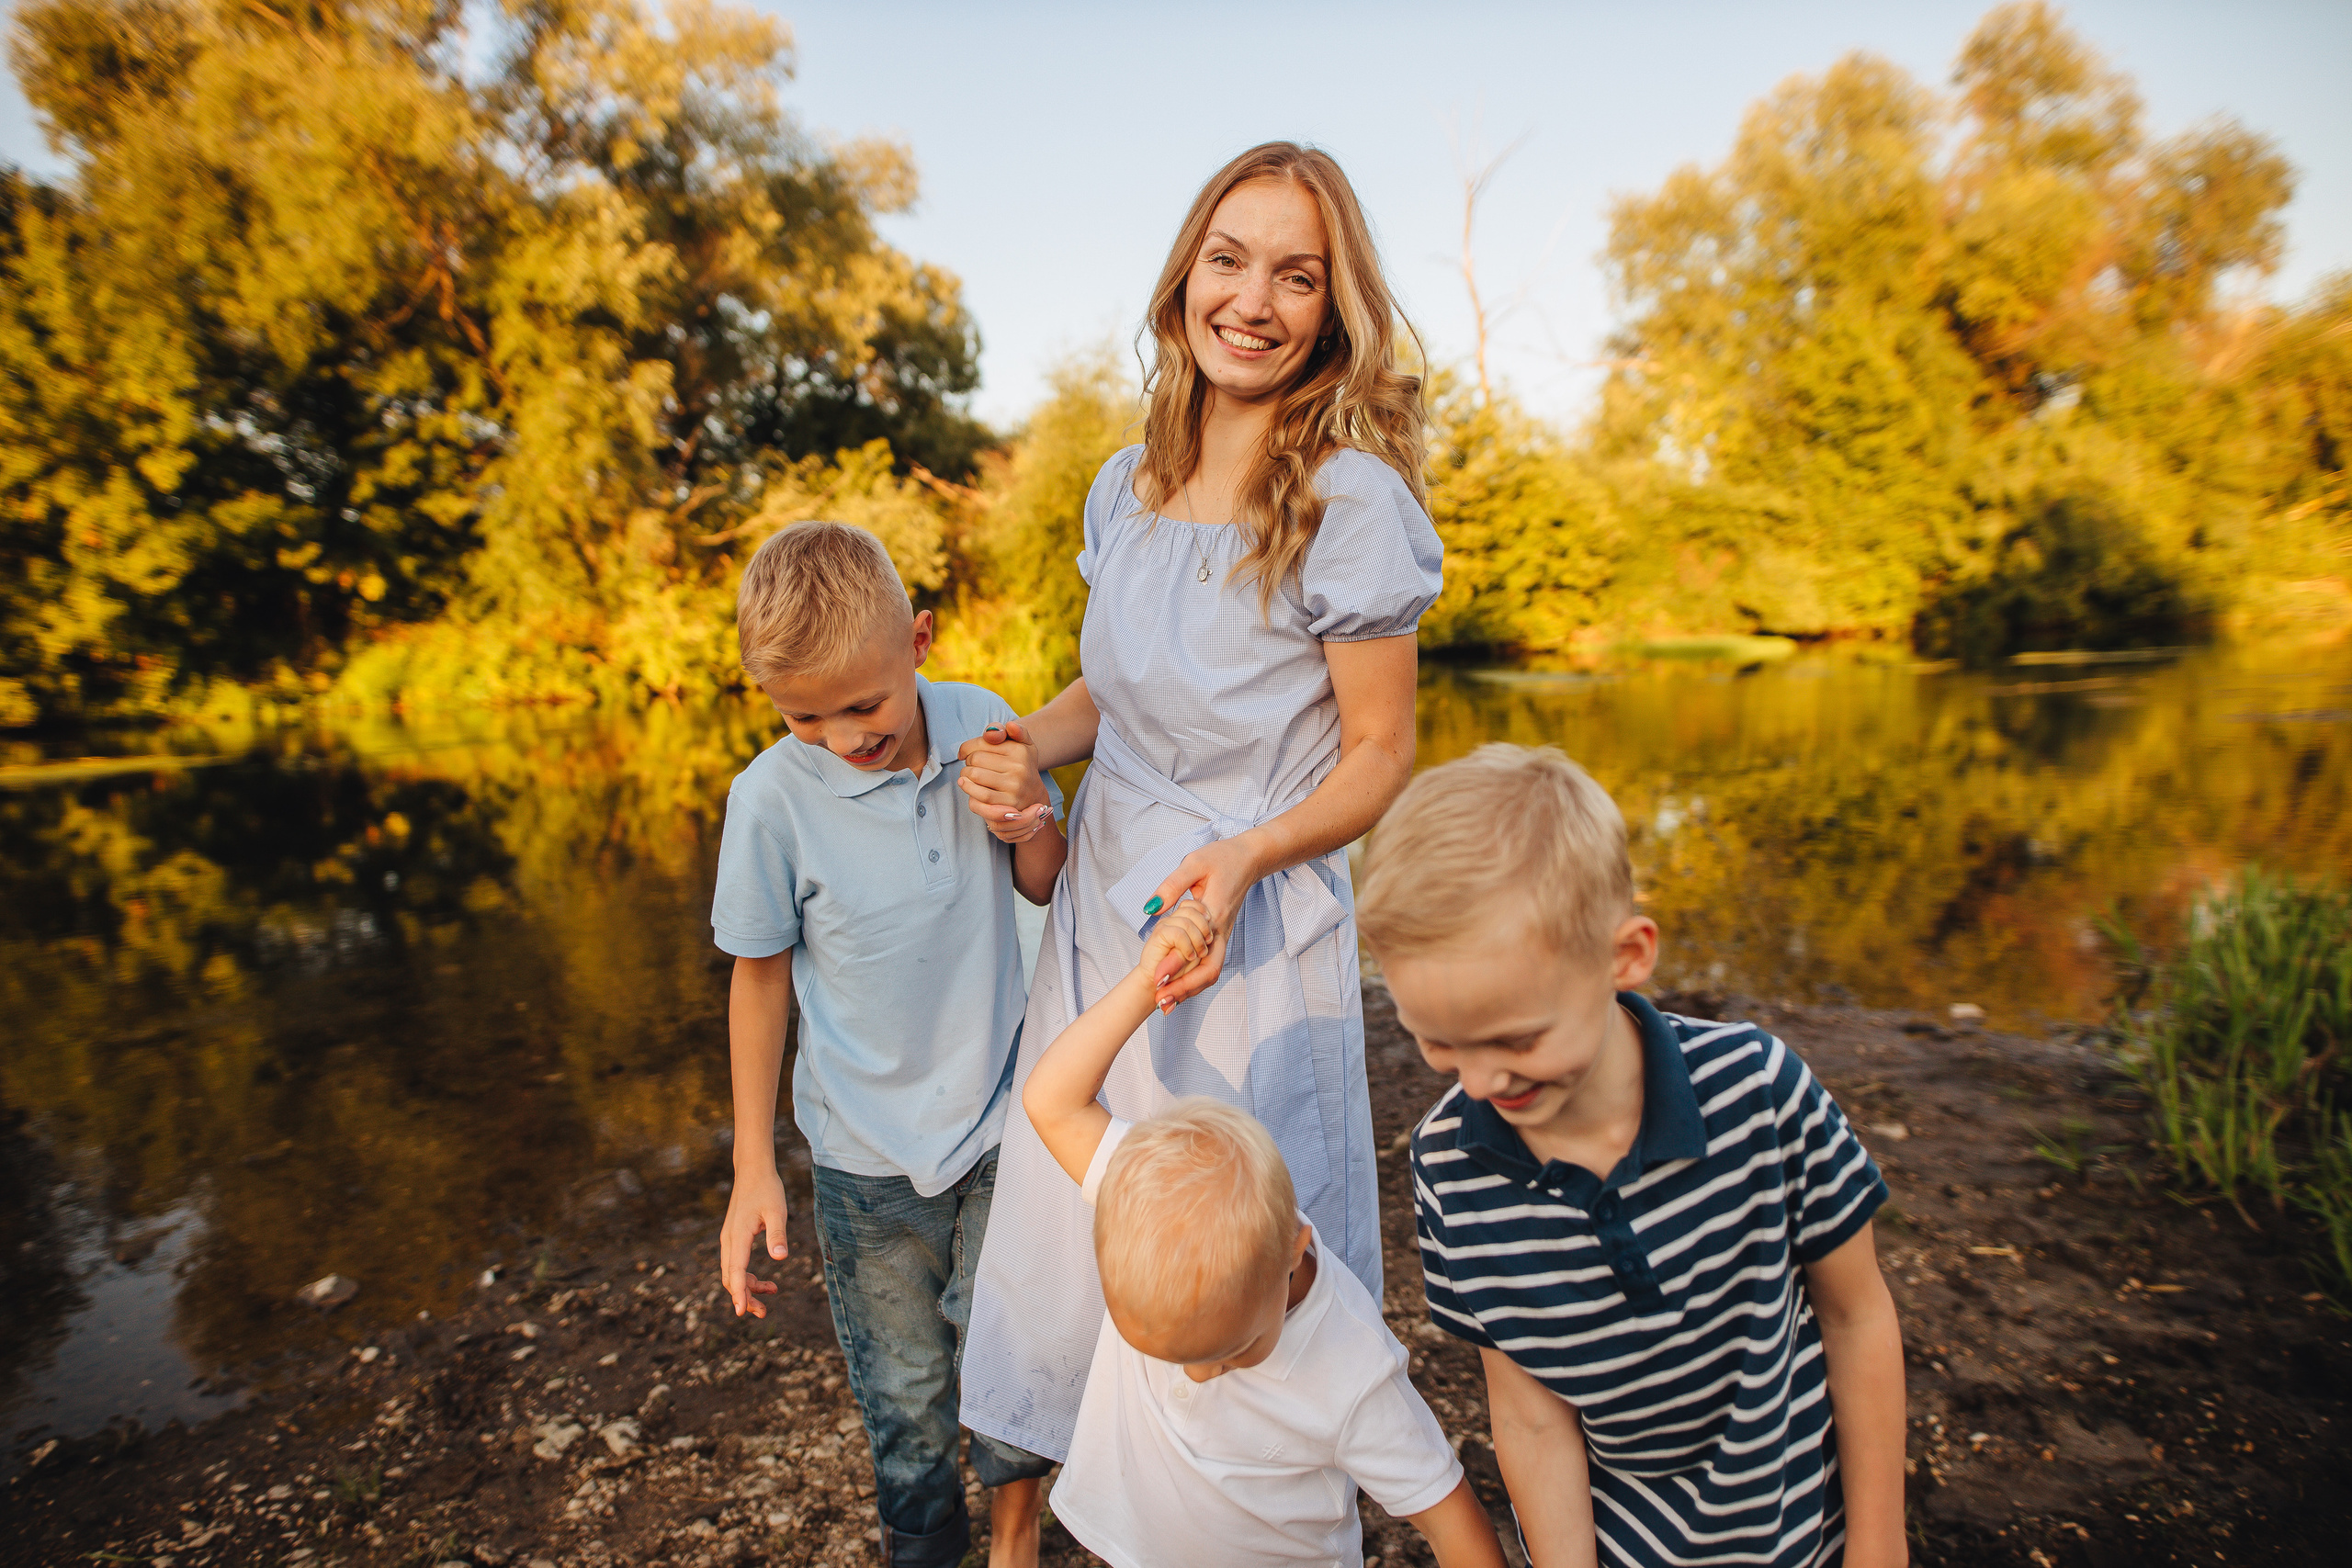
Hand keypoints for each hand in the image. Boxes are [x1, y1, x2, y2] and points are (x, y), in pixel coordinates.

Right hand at [719, 1165, 788, 1318]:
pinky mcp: (734, 1239)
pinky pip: (736, 1265)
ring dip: (747, 1289)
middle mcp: (729, 1241)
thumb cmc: (767, 1190)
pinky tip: (768, 1282)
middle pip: (730, 1278)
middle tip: (763, 1313)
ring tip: (772, 1293)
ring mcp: (729, 1241)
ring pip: (732, 1274)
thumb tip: (780, 1258)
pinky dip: (748, 1277)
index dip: (738, 1292)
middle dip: (744, 1297)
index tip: (741, 1311)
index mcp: (738, 1236)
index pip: (735, 1271)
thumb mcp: (777, 1211)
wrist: (753, 1172)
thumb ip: (778, 1234)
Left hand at [957, 720, 1052, 843]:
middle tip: (973, 768)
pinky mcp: (1007, 806)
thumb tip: (992, 733)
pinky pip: (977, 798)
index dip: (967, 748)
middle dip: (968, 763)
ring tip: (969, 778)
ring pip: (973, 777)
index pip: (980, 743)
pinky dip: (969, 793)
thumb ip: (1006, 730)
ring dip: (965, 778)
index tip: (966, 753)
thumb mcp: (1021, 743)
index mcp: (1019, 749)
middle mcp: (1019, 768)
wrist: (1033, 796)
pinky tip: (971, 790)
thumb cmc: (1020, 765)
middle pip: (974, 760)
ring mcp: (1014, 788)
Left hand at [1141, 834, 1263, 1005]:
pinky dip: (1195, 979)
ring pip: (1211, 972)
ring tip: (1166, 1003)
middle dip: (1184, 990)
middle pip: (1208, 972)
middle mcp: (1221, 931)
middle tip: (1161, 1003)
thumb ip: (1171, 887)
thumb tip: (1150, 908)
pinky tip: (1178, 987)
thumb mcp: (1193, 864)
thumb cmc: (1221, 858)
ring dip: (1189, 989)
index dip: (1175, 966)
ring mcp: (1222, 935)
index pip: (1195, 950)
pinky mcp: (1220, 936)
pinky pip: (1210, 964)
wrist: (1249, 859)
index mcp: (1213, 915)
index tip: (1156, 978)